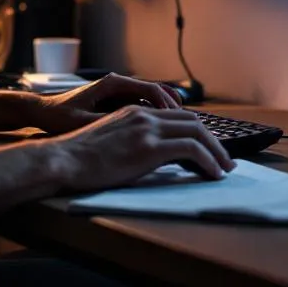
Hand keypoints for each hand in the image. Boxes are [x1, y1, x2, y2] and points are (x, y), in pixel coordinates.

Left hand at [31, 73, 182, 133]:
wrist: (42, 110)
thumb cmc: (59, 116)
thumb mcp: (84, 122)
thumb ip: (109, 124)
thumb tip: (135, 133)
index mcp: (113, 84)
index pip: (151, 90)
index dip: (168, 107)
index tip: (181, 122)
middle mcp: (119, 84)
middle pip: (158, 91)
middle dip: (177, 109)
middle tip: (195, 127)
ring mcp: (119, 92)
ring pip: (153, 99)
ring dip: (170, 112)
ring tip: (186, 131)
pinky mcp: (117, 102)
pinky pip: (144, 106)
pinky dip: (158, 116)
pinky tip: (166, 133)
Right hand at [41, 104, 234, 191]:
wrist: (63, 159)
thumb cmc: (78, 157)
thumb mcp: (110, 141)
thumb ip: (132, 140)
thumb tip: (153, 157)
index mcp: (134, 112)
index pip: (178, 117)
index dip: (199, 132)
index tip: (208, 149)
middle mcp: (144, 115)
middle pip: (194, 122)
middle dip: (214, 142)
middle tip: (224, 160)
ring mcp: (147, 129)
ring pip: (198, 133)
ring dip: (217, 152)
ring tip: (224, 169)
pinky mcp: (148, 147)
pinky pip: (191, 150)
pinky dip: (209, 161)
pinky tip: (213, 174)